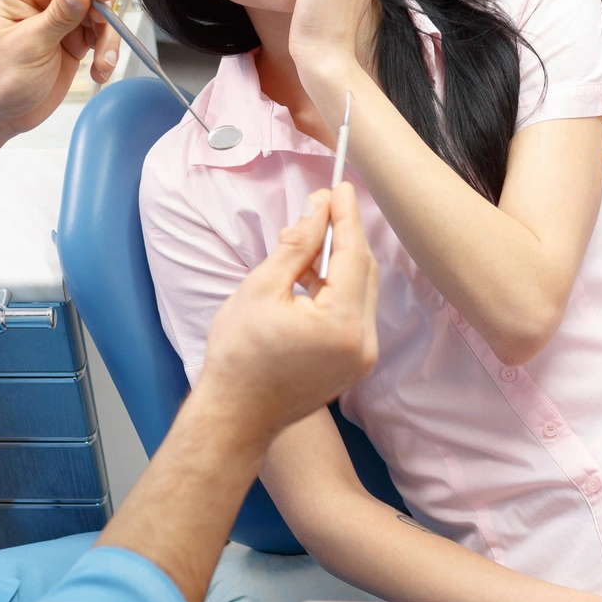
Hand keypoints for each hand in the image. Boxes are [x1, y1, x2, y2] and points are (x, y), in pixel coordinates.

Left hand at [0, 0, 120, 133]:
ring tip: (103, 64)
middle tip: (106, 35)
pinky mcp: (73, 40)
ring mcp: (60, 19)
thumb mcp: (28, 46)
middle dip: (103, 11)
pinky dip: (106, 53)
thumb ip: (58, 16)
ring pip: (100, 13)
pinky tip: (98, 71)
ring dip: (108, 38)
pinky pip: (101, 35)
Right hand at [195, 183, 379, 437]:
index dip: (346, 217)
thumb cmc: (239, 356)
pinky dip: (337, 289)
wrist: (236, 415)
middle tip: (319, 208)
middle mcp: (363, 343)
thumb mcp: (262, 288)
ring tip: (303, 243)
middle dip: (343, 236)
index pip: (354, 255)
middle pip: (365, 272)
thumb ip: (297, 246)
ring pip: (361, 291)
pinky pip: (355, 313)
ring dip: (339, 262)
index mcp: (343, 325)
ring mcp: (362, 357)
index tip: (341, 186)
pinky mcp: (354, 364)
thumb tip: (317, 210)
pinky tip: (310, 275)